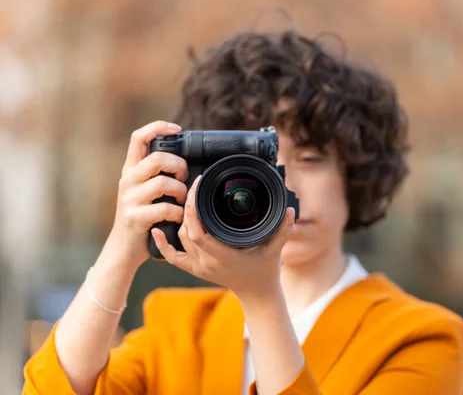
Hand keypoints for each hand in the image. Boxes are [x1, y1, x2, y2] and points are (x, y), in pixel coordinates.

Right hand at [104, 121, 188, 270]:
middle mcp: (128, 181)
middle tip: (184, 178)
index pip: (138, 137)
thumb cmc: (143, 218)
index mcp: (131, 171)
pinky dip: (177, 213)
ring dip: (180, 192)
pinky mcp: (135, 217)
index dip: (158, 127)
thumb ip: (158, 175)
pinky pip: (164, 209)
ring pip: (162, 183)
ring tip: (182, 201)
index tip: (177, 129)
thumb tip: (185, 161)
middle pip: (157, 158)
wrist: (123, 249)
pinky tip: (178, 218)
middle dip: (179, 166)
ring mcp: (129, 199)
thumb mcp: (145, 192)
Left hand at [151, 175, 295, 298]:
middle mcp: (207, 263)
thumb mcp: (276, 249)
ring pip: (180, 239)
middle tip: (193, 185)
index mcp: (223, 256)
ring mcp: (199, 267)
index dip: (193, 208)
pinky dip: (163, 244)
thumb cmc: (266, 270)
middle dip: (187, 206)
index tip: (198, 187)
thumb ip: (283, 230)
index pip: (198, 231)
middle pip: (186, 231)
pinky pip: (172, 257)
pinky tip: (156, 230)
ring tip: (187, 198)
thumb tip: (290, 210)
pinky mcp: (194, 269)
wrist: (257, 293)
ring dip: (180, 219)